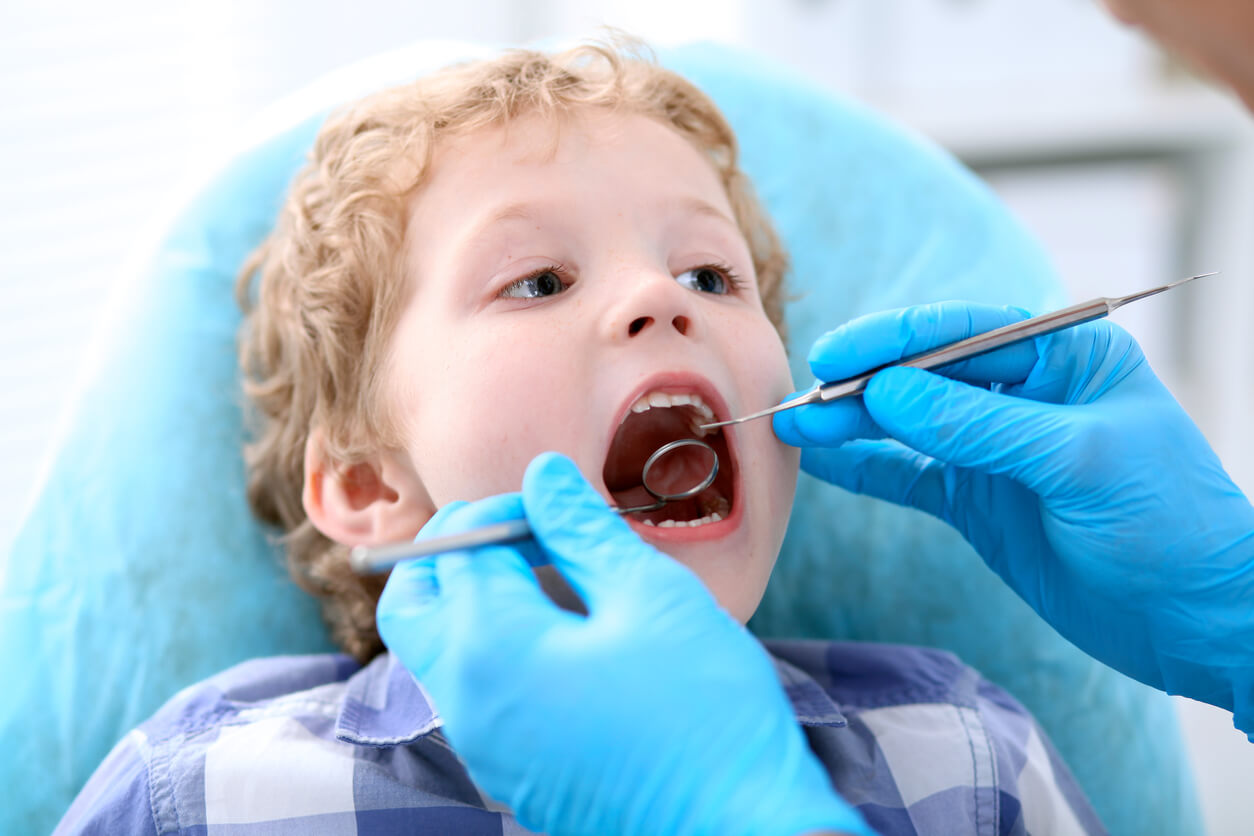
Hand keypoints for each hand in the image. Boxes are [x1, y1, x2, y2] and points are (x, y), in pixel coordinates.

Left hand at [376, 453, 870, 835]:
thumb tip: (542, 477)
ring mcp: (483, 746)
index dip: (504, 507)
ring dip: (474, 599)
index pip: (459, 546)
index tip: (559, 507)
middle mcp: (466, 701)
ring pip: (438, 650)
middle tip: (524, 535)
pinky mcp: (509, 772)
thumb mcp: (651, 598)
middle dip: (455, 551)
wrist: (739, 834)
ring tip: (554, 582)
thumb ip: (583, 531)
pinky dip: (494, 649)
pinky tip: (568, 640)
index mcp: (490, 648)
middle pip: (413, 601)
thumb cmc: (705, 715)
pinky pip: (474, 694)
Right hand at [774, 301, 1253, 732]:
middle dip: (861, 385)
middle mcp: (1023, 393)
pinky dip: (865, 468)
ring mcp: (994, 448)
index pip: (962, 331)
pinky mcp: (977, 501)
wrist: (1200, 620)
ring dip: (851, 426)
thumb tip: (885, 393)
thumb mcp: (1078, 460)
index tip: (834, 359)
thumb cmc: (1170, 523)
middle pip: (922, 375)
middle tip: (802, 401)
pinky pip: (908, 475)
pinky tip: (821, 461)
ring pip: (905, 423)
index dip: (892, 341)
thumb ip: (979, 425)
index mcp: (1063, 357)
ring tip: (794, 428)